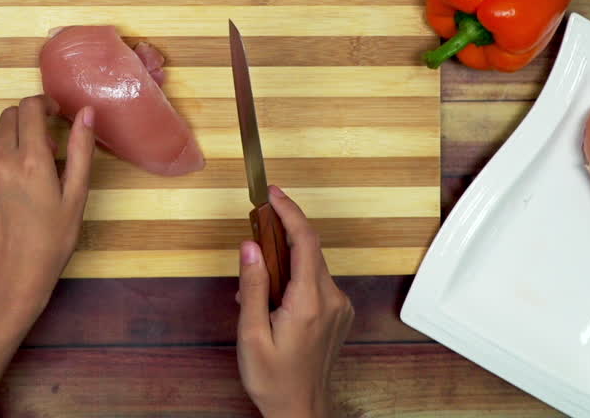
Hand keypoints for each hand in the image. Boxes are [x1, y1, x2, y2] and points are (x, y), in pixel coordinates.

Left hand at [0, 95, 95, 320]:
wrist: (11, 277)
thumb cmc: (52, 240)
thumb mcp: (76, 196)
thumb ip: (81, 150)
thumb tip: (85, 112)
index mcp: (30, 161)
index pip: (29, 107)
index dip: (44, 103)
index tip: (55, 114)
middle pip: (9, 116)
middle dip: (28, 120)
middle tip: (46, 146)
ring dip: (11, 139)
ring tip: (28, 168)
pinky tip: (10, 190)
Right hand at [236, 185, 353, 417]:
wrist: (300, 411)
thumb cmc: (274, 380)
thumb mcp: (252, 334)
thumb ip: (252, 285)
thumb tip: (251, 245)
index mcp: (309, 302)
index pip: (305, 240)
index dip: (289, 210)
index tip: (273, 193)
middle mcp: (331, 300)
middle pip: (309, 248)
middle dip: (282, 231)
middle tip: (255, 224)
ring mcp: (339, 306)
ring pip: (312, 264)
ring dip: (286, 258)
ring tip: (258, 280)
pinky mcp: (338, 313)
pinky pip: (316, 281)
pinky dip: (295, 276)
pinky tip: (274, 295)